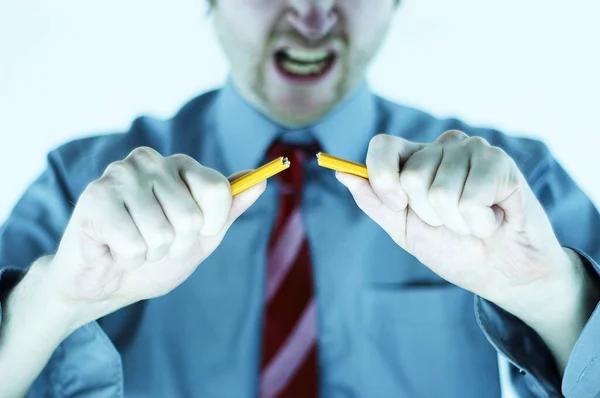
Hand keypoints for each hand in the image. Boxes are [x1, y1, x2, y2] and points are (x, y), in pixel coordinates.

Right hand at [46, 147, 265, 330]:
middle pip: (191, 216)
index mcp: (180, 166)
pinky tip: (113, 248)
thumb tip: (260, 182)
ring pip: (161, 232)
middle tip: (155, 242)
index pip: (218, 190)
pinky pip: (133, 244)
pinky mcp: (94, 197)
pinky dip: (128, 259)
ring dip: (150, 253)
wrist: (107, 282)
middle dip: (176, 244)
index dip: (211, 224)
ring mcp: (120, 175)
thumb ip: (228, 209)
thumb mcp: (203, 236)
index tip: (196, 233)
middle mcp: (150, 161)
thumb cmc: (155, 255)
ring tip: (134, 245)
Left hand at [337, 131, 582, 320]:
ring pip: (441, 190)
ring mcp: (472, 151)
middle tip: (451, 221)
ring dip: (457, 222)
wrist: (501, 273)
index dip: (383, 177)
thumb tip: (341, 173)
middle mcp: (442, 148)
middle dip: (428, 214)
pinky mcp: (501, 163)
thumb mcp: (403, 228)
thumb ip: (374, 201)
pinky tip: (493, 219)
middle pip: (412, 176)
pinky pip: (472, 196)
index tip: (397, 204)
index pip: (382, 145)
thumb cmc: (453, 249)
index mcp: (415, 160)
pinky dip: (479, 221)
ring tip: (473, 222)